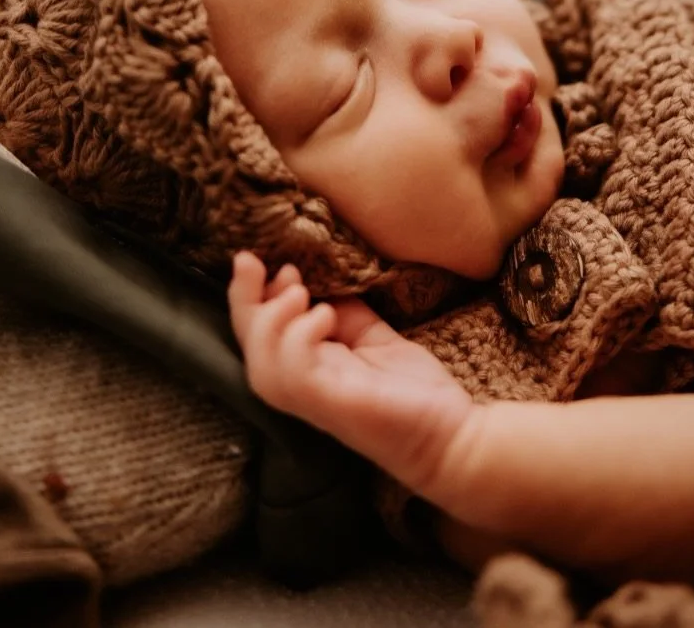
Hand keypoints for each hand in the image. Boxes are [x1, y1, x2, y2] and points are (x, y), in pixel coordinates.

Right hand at [228, 252, 473, 497]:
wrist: (452, 435)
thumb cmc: (413, 392)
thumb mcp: (373, 339)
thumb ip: (346, 315)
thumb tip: (322, 283)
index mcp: (306, 372)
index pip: (259, 335)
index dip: (255, 297)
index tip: (279, 266)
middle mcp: (300, 389)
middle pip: (248, 345)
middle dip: (242, 298)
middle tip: (248, 260)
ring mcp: (313, 399)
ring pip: (260, 363)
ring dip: (268, 319)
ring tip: (298, 292)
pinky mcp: (331, 403)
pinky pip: (294, 371)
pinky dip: (298, 336)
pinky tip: (325, 316)